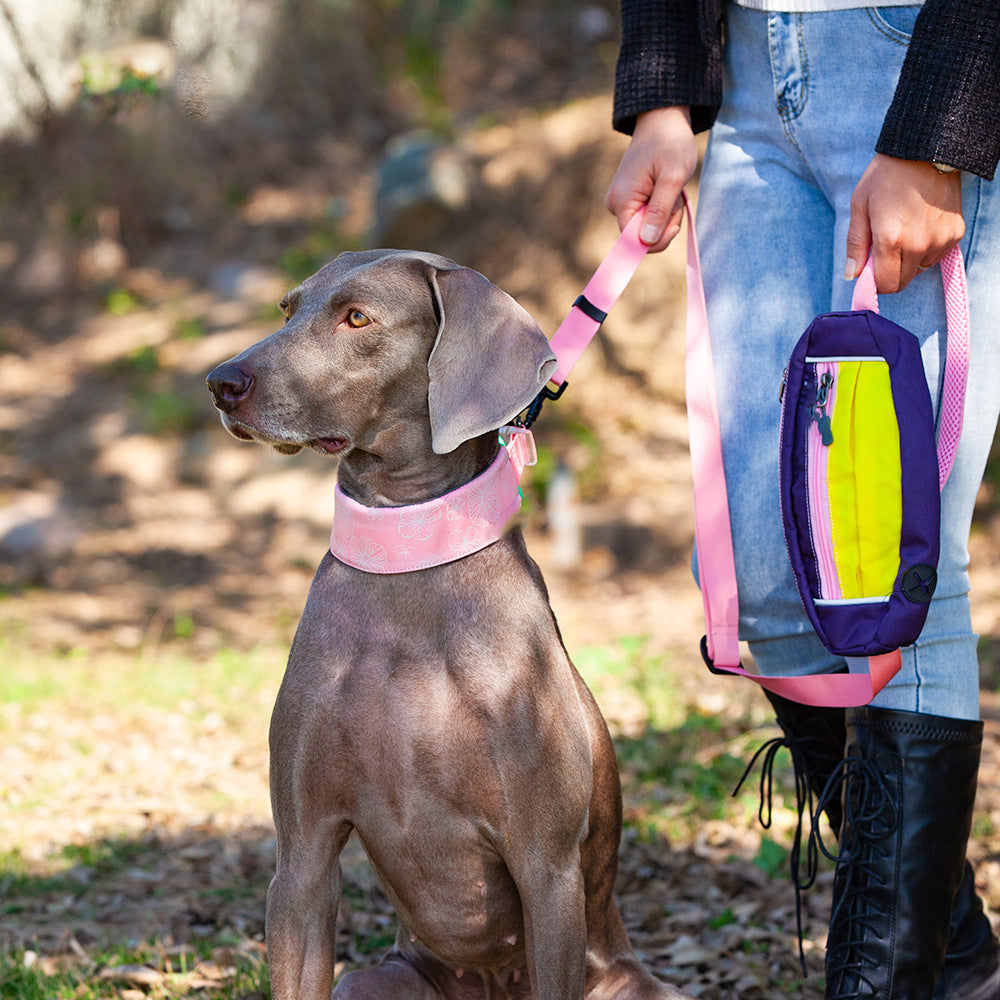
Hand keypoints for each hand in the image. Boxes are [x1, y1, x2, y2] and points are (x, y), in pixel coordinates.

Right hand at [605, 107, 698, 251]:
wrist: (663, 120)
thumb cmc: (670, 144)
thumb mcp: (672, 178)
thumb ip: (659, 211)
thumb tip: (646, 242)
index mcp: (622, 201)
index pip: (633, 241)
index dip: (657, 239)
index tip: (675, 224)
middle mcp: (616, 205)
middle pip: (642, 237)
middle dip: (665, 224)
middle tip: (677, 199)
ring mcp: (622, 202)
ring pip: (648, 228)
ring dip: (667, 215)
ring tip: (674, 190)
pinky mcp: (630, 200)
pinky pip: (649, 218)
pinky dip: (664, 210)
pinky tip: (668, 191)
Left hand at [845, 153, 963, 292]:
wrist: (926, 151)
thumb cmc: (886, 177)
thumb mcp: (860, 207)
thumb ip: (855, 245)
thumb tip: (851, 276)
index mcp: (891, 239)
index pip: (885, 285)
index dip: (874, 283)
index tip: (869, 271)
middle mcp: (919, 244)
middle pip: (902, 282)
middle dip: (889, 274)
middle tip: (883, 251)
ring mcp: (940, 240)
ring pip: (918, 270)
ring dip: (907, 262)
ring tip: (903, 234)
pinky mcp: (955, 233)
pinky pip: (935, 257)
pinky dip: (925, 251)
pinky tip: (919, 228)